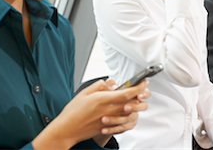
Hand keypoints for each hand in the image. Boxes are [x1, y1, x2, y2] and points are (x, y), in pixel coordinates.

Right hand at [32, 79, 148, 148]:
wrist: (67, 129)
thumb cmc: (73, 111)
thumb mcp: (84, 92)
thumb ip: (100, 85)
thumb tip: (112, 82)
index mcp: (102, 99)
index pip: (125, 93)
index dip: (138, 88)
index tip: (144, 83)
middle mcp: (107, 110)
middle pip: (131, 104)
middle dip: (142, 97)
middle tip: (146, 91)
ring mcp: (108, 120)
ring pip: (130, 113)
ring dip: (137, 106)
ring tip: (140, 100)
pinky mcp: (108, 127)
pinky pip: (122, 121)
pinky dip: (128, 115)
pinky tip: (129, 110)